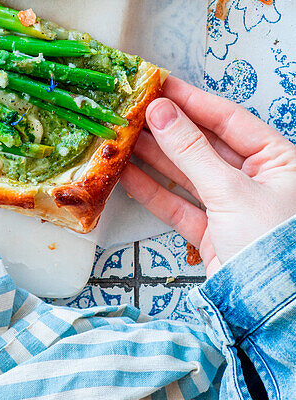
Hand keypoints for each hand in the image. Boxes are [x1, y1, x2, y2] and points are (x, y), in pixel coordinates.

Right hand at [120, 76, 295, 277]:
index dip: (190, 100)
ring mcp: (234, 207)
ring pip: (188, 173)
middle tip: (132, 110)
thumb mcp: (231, 191)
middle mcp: (258, 180)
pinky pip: (179, 204)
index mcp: (277, 160)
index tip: (158, 84)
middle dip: (167, 128)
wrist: (275, 315)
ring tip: (121, 136)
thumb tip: (160, 112)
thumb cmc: (272, 247)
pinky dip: (153, 190)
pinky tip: (127, 173)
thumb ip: (190, 150)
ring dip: (154, 156)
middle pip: (204, 144)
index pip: (228, 118)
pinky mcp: (215, 234)